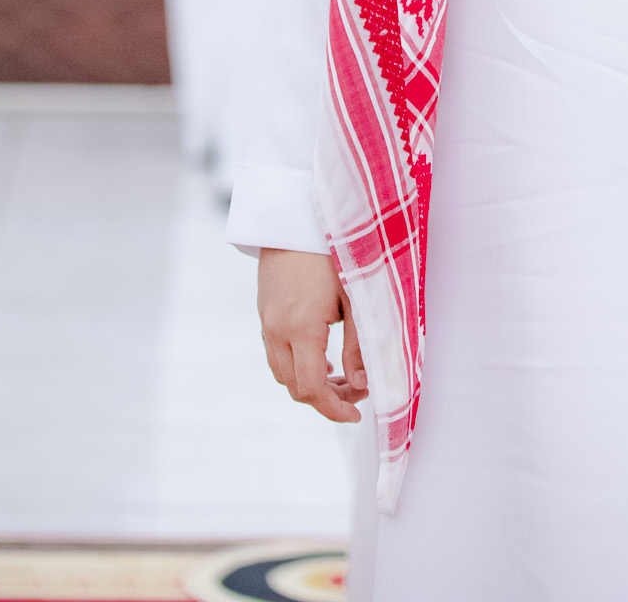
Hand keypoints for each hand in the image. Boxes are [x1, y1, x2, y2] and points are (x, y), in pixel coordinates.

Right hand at [257, 248, 366, 422]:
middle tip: (359, 390)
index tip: (358, 414)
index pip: (310, 390)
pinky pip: (276, 354)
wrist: (295, 214)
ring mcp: (266, 321)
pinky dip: (298, 365)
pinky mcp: (264, 312)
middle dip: (327, 398)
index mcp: (300, 328)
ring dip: (311, 383)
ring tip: (343, 377)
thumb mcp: (354, 296)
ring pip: (283, 373)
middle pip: (295, 387)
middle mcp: (276, 330)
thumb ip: (358, 344)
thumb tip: (363, 385)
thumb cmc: (332, 249)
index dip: (334, 410)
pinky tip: (321, 356)